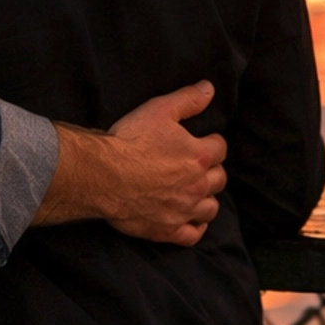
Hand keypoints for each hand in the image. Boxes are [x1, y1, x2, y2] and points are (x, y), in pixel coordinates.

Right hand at [35, 80, 226, 245]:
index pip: (220, 148)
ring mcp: (184, 210)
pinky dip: (196, 226)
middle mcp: (197, 185)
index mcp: (198, 155)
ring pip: (211, 208)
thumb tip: (210, 89)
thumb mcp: (159, 110)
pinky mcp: (169, 230)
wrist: (103, 175)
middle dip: (212, 170)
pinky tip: (190, 219)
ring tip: (195, 191)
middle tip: (197, 165)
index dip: (212, 142)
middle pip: (219, 179)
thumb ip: (188, 99)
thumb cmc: (130, 141)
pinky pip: (194, 234)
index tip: (203, 141)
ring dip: (207, 198)